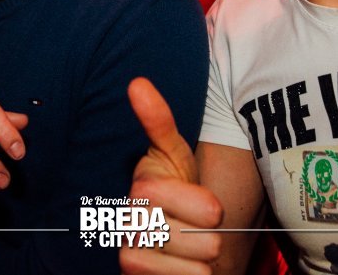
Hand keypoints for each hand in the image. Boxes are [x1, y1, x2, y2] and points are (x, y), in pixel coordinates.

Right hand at [120, 78, 222, 274]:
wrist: (170, 244)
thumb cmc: (179, 195)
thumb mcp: (175, 155)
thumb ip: (159, 122)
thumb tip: (136, 82)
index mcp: (143, 185)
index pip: (199, 206)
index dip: (208, 208)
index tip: (204, 205)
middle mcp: (129, 218)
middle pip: (202, 237)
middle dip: (207, 235)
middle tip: (194, 228)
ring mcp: (130, 250)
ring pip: (197, 263)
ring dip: (201, 259)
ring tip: (187, 249)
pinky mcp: (131, 273)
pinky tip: (179, 268)